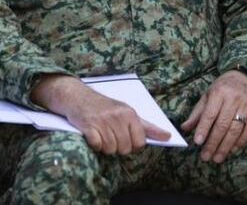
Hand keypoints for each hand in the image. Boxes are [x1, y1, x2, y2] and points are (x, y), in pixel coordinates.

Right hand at [32, 75, 170, 154]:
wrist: (78, 96)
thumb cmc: (105, 107)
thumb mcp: (127, 112)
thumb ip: (147, 127)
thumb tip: (168, 136)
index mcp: (130, 114)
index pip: (140, 142)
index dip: (133, 145)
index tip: (125, 138)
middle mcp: (118, 116)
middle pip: (125, 149)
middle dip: (118, 147)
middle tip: (111, 135)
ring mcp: (102, 121)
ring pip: (111, 149)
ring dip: (105, 147)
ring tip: (101, 135)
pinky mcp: (88, 126)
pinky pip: (97, 146)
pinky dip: (95, 145)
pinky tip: (93, 136)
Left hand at [180, 70, 246, 162]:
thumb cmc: (224, 87)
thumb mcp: (208, 94)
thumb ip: (198, 112)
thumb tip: (185, 128)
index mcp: (219, 92)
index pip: (210, 114)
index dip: (203, 129)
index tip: (198, 142)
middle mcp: (233, 98)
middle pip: (222, 125)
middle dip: (213, 143)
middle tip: (206, 156)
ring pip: (235, 130)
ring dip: (226, 146)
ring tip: (217, 158)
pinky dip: (240, 141)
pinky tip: (232, 150)